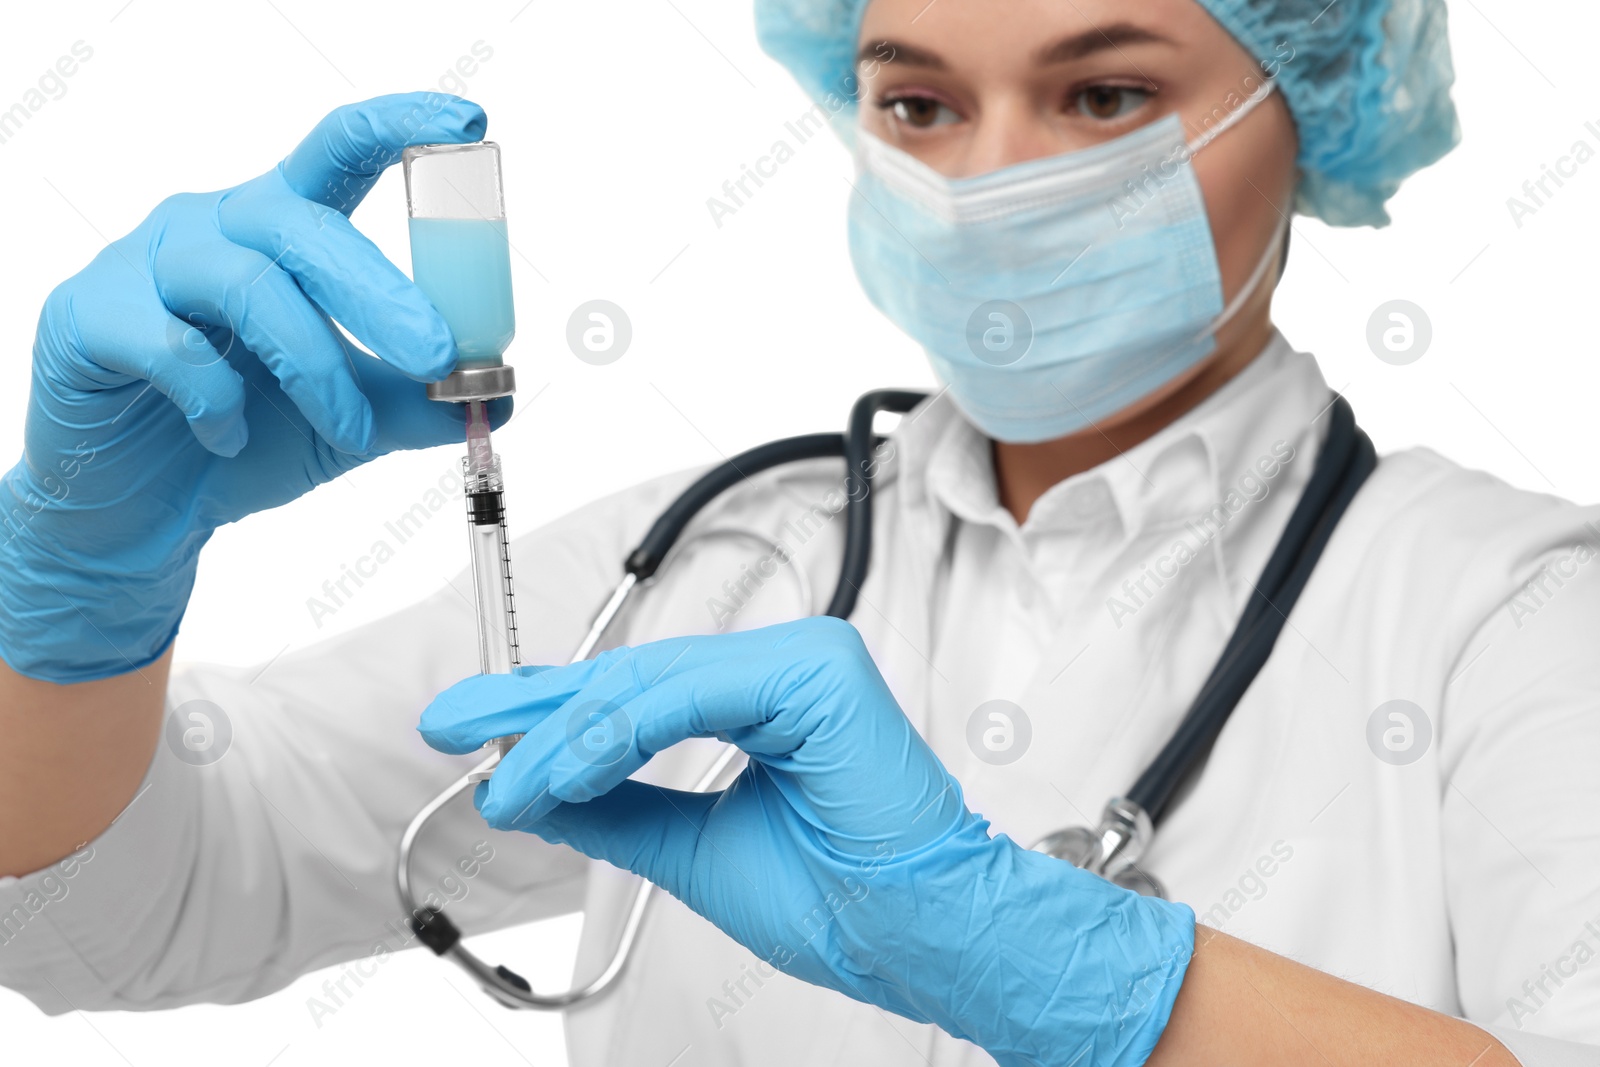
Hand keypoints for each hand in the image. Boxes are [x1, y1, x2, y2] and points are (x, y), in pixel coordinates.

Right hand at [0, 92, 507, 682]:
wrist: (144, 510)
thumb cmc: (247, 442)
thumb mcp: (349, 425)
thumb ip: (415, 406)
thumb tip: (495, 401)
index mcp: (282, 230)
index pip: (340, 150)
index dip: (402, 128)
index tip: (470, 123)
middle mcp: (216, 227)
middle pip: (305, 226)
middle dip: (382, 293)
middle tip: (439, 356)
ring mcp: (147, 264)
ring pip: (248, 286)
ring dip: (317, 367)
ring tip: (350, 434)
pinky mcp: (93, 316)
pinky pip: (169, 344)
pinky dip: (217, 400)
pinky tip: (227, 439)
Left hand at [420, 618, 1195, 1066]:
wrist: (916, 937)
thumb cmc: (836, 900)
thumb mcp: (690, 849)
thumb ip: (616, 810)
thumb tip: (530, 787)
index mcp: (762, 699)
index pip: (635, 690)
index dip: (549, 708)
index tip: (470, 726)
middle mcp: (783, 665)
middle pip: (634, 675)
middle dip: (537, 710)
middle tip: (455, 727)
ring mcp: (803, 659)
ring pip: (653, 682)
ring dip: (568, 734)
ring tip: (507, 776)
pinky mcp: (816, 671)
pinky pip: (692, 695)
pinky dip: (620, 732)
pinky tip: (567, 767)